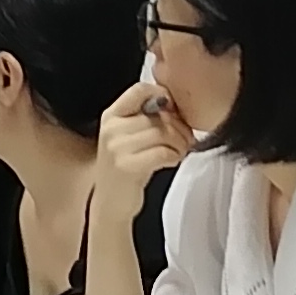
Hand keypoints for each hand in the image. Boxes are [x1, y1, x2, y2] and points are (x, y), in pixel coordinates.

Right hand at [95, 77, 193, 204]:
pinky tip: (171, 160)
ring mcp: (117, 148)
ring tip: (179, 151)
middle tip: (185, 139)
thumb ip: (146, 117)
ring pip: (164, 133)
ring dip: (180, 143)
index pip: (139, 90)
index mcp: (111, 116)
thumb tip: (174, 103)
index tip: (172, 109)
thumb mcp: (128, 137)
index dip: (162, 94)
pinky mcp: (127, 166)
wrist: (110, 204)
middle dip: (179, 128)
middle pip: (159, 116)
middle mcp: (111, 129)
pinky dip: (174, 156)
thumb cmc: (126, 167)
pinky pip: (163, 152)